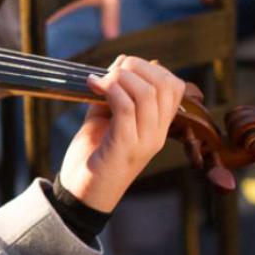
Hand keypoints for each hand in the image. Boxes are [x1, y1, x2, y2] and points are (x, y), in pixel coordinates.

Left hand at [59, 55, 186, 212]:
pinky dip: (108, 90)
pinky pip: (126, 107)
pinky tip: (92, 86)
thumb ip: (114, 91)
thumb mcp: (104, 116)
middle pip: (165, 84)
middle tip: (109, 73)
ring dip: (119, 78)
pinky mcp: (124, 147)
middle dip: (135, 67)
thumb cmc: (93, 153)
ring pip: (147, 93)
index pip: (174, 85)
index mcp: (158, 125)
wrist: (80, 191)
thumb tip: (119, 63)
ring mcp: (144, 141)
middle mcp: (157, 133)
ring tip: (98, 82)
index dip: (148, 68)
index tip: (119, 69)